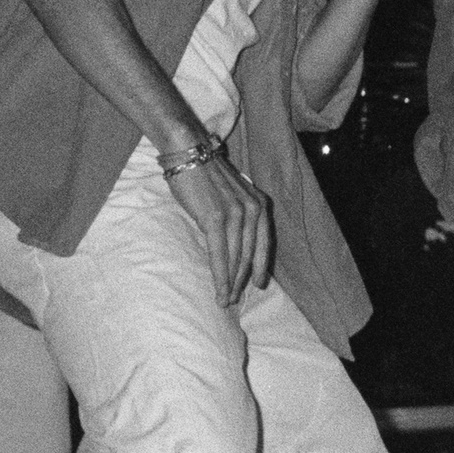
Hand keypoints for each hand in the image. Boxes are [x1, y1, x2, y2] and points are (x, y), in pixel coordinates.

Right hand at [167, 150, 272, 305]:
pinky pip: (220, 254)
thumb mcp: (233, 194)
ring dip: (230, 282)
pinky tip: (218, 289)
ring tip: (224, 299)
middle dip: (242, 280)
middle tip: (234, 299)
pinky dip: (220, 275)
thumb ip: (239, 214)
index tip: (258, 284)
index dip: (261, 266)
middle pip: (250, 254)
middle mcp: (253, 210)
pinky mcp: (215, 219)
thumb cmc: (206, 174)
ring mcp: (235, 214)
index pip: (263, 243)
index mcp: (260, 204)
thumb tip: (235, 241)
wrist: (190, 153)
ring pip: (236, 258)